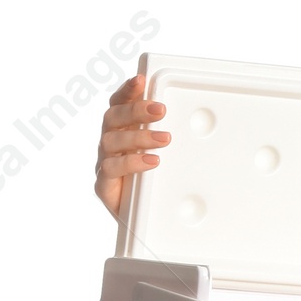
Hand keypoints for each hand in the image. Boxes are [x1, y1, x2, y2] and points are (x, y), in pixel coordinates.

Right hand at [95, 70, 169, 217]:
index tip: (141, 80)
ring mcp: (105, 162)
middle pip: (114, 117)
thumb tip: (196, 117)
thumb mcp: (163, 154)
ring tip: (164, 139)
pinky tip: (151, 161)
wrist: (140, 220)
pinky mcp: (104, 184)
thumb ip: (167, 135)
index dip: (127, 91)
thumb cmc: (152, 183)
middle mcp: (110, 142)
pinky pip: (112, 168)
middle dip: (137, 110)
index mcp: (122, 130)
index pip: (119, 104)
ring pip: (111, 140)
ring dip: (139, 136)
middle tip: (161, 110)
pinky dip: (132, 162)